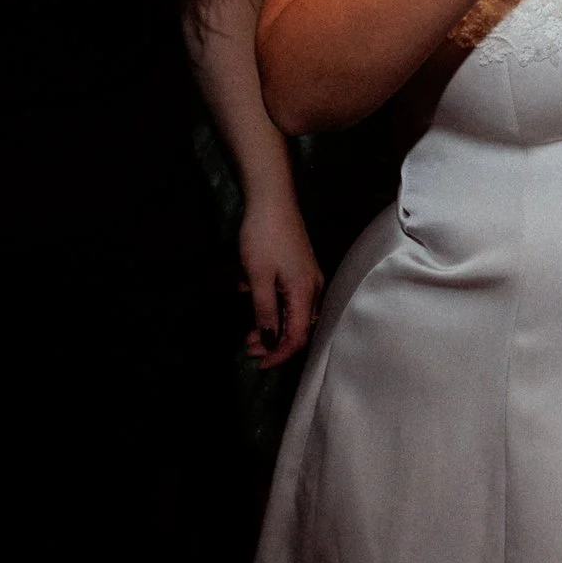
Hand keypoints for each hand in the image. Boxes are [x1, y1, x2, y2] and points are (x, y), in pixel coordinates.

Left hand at [241, 196, 324, 367]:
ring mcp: (309, 277)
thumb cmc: (264, 237)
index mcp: (305, 292)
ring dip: (272, 325)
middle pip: (299, 327)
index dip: (280, 354)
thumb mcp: (258, 278)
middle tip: (248, 348)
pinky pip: (291, 298)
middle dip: (274, 342)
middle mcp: (313, 288)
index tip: (259, 362)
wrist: (272, 199)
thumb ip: (265, 312)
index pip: (298, 336)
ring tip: (249, 332)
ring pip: (294, 313)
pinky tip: (252, 299)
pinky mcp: (301, 269)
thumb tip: (271, 341)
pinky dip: (274, 307)